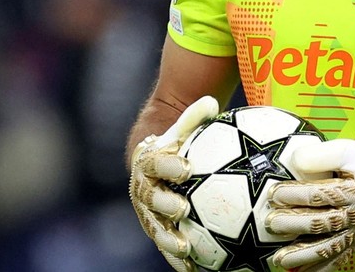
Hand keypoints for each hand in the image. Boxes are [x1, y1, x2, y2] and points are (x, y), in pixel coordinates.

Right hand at [129, 96, 219, 271]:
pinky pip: (165, 245)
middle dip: (164, 203)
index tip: (186, 168)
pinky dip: (176, 258)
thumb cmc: (176, 144)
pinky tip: (193, 270)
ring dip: (168, 237)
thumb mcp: (183, 129)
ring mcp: (148, 212)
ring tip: (185, 247)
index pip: (154, 162)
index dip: (168, 165)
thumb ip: (194, 117)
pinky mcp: (157, 229)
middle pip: (150, 197)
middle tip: (182, 208)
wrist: (156, 163)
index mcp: (148, 162)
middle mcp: (143, 188)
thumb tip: (211, 101)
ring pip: (154, 226)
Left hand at [266, 137, 354, 271]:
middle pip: (321, 224)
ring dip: (302, 255)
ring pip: (328, 248)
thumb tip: (294, 160)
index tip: (272, 193)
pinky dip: (320, 269)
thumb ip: (322, 154)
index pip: (320, 196)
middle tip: (270, 223)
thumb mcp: (349, 149)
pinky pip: (338, 260)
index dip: (294, 195)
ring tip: (278, 258)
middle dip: (293, 225)